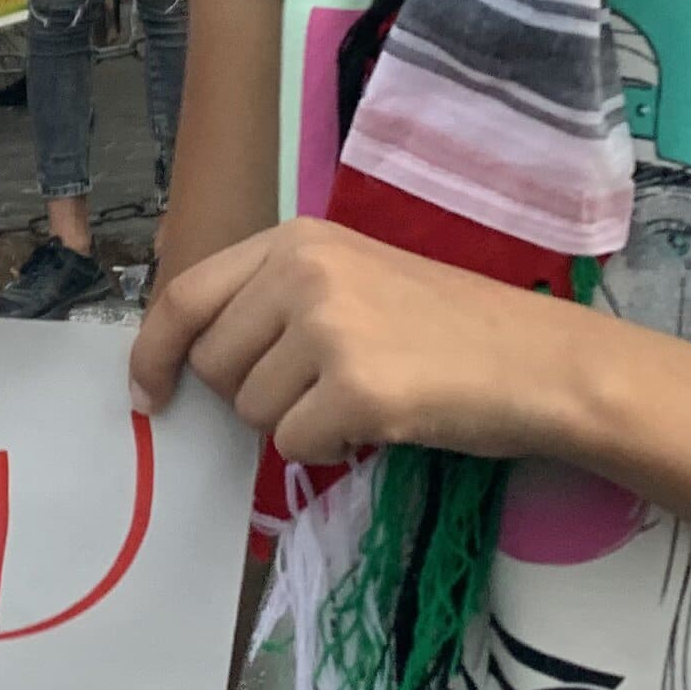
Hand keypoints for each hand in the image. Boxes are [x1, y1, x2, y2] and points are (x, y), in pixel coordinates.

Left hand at [130, 219, 559, 467]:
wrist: (541, 360)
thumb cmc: (451, 327)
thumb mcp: (354, 281)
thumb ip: (275, 302)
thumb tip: (191, 362)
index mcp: (297, 240)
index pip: (186, 295)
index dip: (155, 351)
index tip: (149, 395)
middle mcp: (303, 273)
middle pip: (213, 364)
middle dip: (252, 394)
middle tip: (321, 388)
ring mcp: (329, 329)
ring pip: (250, 412)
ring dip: (295, 423)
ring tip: (364, 396)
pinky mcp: (356, 390)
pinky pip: (293, 445)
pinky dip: (329, 449)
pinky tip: (380, 421)